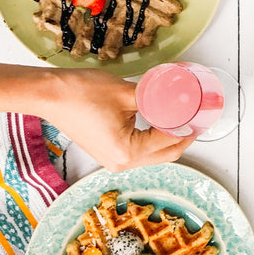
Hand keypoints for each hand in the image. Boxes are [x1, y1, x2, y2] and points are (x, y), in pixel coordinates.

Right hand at [40, 68, 194, 171]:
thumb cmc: (81, 93)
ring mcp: (112, 160)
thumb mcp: (127, 92)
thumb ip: (156, 98)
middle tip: (199, 119)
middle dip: (183, 137)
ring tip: (185, 119)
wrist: (50, 94)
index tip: (203, 115)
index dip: (190, 128)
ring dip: (169, 138)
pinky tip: (163, 123)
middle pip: (165, 155)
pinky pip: (139, 149)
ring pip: (153, 154)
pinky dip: (153, 138)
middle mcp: (120, 162)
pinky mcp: (107, 152)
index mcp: (127, 152)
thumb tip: (179, 97)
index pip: (169, 142)